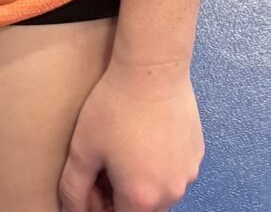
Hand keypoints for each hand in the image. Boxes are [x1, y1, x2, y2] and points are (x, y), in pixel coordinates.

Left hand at [58, 58, 204, 211]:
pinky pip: (175, 170)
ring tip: (123, 146)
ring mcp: (189, 174)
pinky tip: (143, 135)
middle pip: (143, 208)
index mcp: (143, 199)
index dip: (100, 205)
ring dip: (141, 180)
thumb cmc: (114, 108)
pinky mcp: (197, 154)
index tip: (90, 183)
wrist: (152, 71)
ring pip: (160, 191)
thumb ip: (74, 187)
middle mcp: (172, 194)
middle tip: (103, 163)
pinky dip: (158, 163)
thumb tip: (73, 210)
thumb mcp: (82, 148)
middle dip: (120, 195)